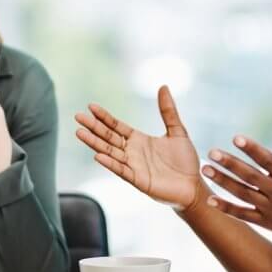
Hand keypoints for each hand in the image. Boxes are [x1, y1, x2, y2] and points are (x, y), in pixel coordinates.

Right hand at [75, 86, 207, 209]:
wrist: (193, 185)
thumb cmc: (185, 160)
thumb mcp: (177, 131)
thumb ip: (168, 111)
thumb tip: (163, 86)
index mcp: (138, 140)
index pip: (116, 126)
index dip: (104, 117)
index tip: (90, 106)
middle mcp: (132, 152)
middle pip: (108, 137)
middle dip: (93, 127)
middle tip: (78, 116)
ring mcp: (133, 166)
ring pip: (110, 152)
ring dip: (95, 143)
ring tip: (80, 132)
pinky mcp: (138, 180)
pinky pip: (122, 170)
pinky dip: (110, 163)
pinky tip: (98, 155)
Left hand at [200, 112, 271, 248]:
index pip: (268, 159)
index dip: (251, 148)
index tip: (236, 138)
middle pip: (250, 176)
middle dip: (230, 164)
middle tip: (211, 153)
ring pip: (243, 194)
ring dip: (223, 182)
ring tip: (205, 170)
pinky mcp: (268, 223)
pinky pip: (244, 215)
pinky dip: (227, 208)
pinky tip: (210, 200)